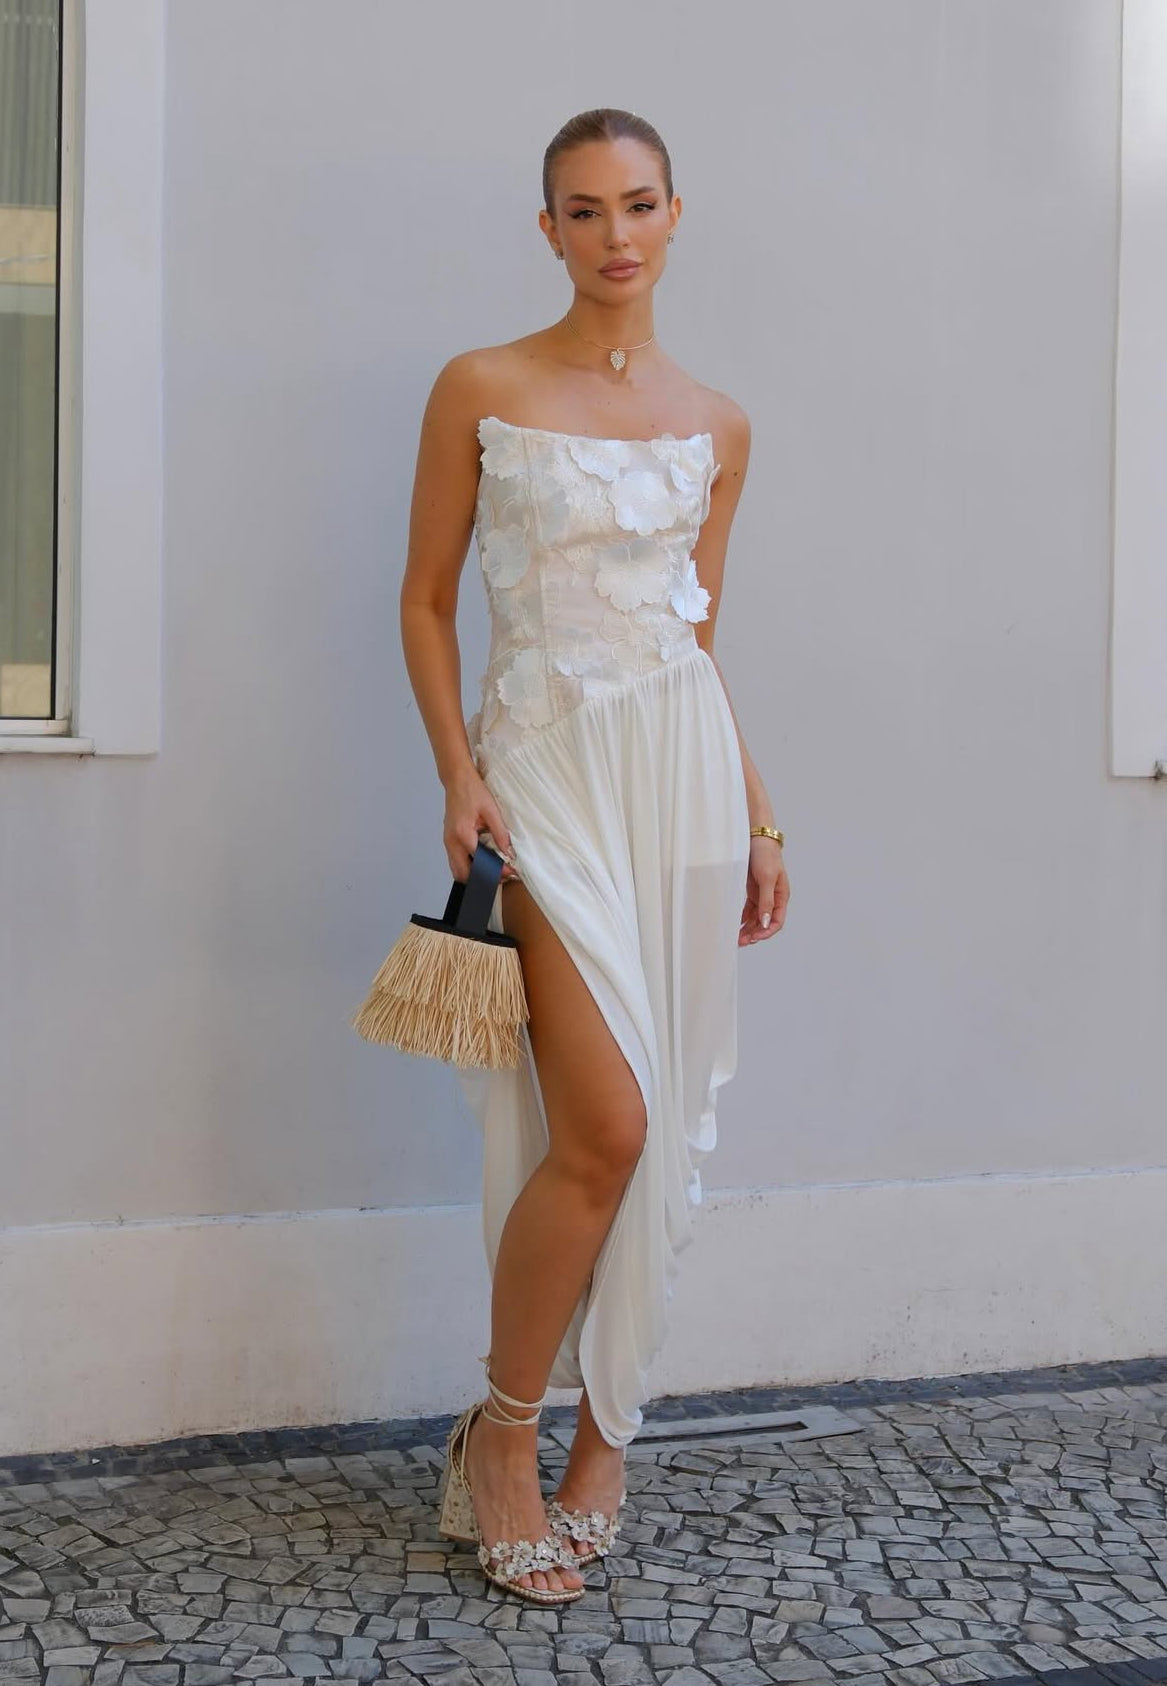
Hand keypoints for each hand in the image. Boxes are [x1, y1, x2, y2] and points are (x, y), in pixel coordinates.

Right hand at [443, 768, 519, 884]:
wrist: (457, 780)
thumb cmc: (472, 791)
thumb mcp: (491, 810)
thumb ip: (500, 833)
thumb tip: (508, 852)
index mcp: (462, 834)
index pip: (480, 862)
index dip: (497, 870)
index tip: (510, 873)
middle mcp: (451, 841)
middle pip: (463, 874)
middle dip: (482, 879)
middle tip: (501, 876)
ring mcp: (448, 842)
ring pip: (457, 870)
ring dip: (473, 875)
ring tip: (493, 871)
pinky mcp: (449, 840)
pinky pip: (456, 861)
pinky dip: (468, 866)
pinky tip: (482, 862)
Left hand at [739, 836, 787, 946]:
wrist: (756, 838)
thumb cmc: (766, 855)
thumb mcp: (767, 878)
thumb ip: (766, 901)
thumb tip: (766, 923)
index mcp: (781, 896)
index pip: (776, 921)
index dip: (766, 932)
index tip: (754, 938)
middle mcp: (773, 898)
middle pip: (764, 922)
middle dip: (754, 933)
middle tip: (740, 941)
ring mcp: (762, 895)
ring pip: (756, 918)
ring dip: (747, 928)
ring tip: (736, 937)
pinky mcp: (752, 891)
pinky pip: (748, 910)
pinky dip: (743, 918)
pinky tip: (736, 924)